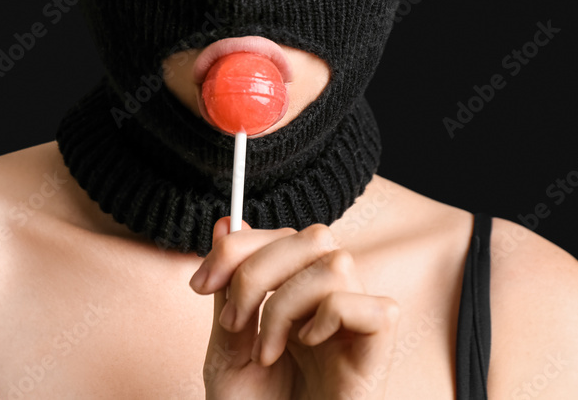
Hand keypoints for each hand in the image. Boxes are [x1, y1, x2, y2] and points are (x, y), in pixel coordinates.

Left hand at [189, 217, 399, 399]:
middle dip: (259, 269)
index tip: (201, 285)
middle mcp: (330, 302)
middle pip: (314, 236)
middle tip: (234, 321)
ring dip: (286, 304)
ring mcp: (356, 326)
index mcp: (297, 296)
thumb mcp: (226, 350)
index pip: (283, 235)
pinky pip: (372, 307)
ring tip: (268, 350)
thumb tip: (225, 225)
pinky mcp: (376, 353)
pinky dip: (330, 318)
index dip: (239, 247)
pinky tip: (308, 347)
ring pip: (338, 263)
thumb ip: (229, 290)